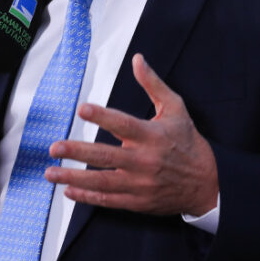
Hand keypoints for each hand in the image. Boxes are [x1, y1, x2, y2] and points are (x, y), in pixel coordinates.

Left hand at [45, 53, 217, 216]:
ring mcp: (139, 184)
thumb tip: (138, 59)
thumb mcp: (175, 108)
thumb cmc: (188, 142)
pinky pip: (109, 200)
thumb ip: (153, 84)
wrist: (208, 184)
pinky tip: (68, 191)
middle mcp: (144, 161)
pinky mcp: (137, 201)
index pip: (123, 124)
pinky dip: (88, 197)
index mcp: (151, 136)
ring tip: (51, 172)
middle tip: (54, 148)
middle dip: (77, 152)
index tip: (81, 109)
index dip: (102, 116)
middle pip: (106, 156)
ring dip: (74, 178)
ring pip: (102, 181)